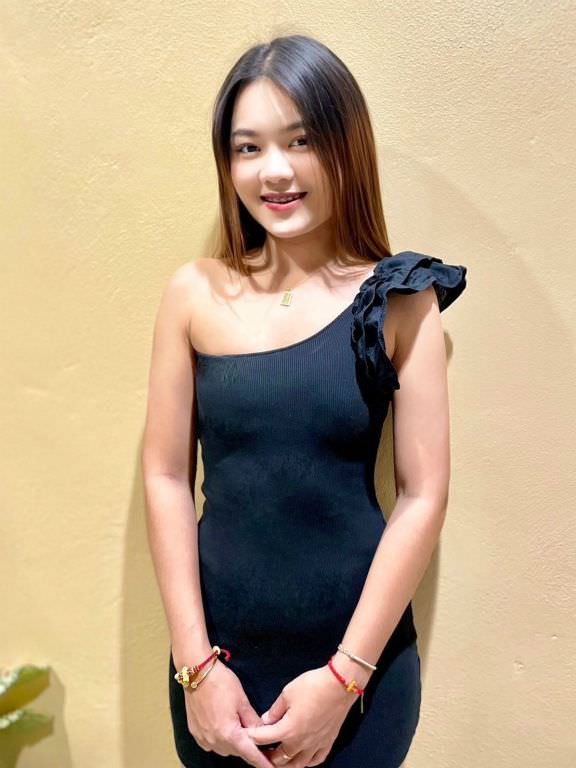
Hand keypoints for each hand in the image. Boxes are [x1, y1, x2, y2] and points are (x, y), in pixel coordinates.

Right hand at [183, 660, 275, 767]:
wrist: (196, 672)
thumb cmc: (221, 683)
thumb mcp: (242, 700)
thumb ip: (252, 721)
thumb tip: (262, 733)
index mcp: (229, 734)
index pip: (250, 755)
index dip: (262, 763)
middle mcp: (215, 741)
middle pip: (237, 751)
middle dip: (248, 746)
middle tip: (258, 737)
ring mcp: (203, 738)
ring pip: (224, 748)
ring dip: (233, 741)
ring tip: (238, 724)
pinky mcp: (195, 732)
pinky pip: (212, 742)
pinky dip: (220, 738)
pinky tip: (223, 724)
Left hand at [245, 665, 360, 766]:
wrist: (339, 685)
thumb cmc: (312, 686)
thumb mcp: (287, 693)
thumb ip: (275, 710)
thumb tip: (266, 720)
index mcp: (288, 730)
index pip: (264, 739)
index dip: (253, 736)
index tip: (247, 735)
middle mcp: (301, 743)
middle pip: (279, 759)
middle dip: (268, 756)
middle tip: (262, 749)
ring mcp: (315, 745)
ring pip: (297, 765)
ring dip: (285, 764)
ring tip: (279, 757)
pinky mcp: (328, 743)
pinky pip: (315, 761)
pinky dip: (306, 762)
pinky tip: (302, 757)